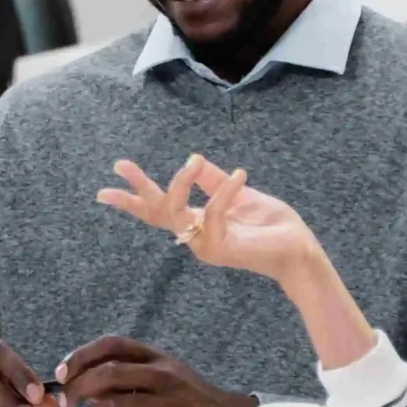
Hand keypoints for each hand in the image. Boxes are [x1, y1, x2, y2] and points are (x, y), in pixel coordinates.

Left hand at [54, 338, 251, 406]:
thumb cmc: (193, 402)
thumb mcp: (168, 377)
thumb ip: (132, 377)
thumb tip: (83, 385)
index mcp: (158, 359)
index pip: (113, 345)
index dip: (81, 355)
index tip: (62, 373)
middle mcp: (163, 377)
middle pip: (107, 374)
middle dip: (76, 389)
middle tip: (64, 405)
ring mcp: (168, 405)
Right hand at [98, 156, 318, 283]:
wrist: (299, 250)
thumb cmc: (273, 226)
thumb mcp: (239, 194)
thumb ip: (214, 180)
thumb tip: (193, 157)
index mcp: (198, 223)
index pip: (158, 211)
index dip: (133, 197)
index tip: (106, 184)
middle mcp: (195, 237)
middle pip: (156, 212)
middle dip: (136, 189)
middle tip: (119, 165)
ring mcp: (205, 245)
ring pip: (176, 212)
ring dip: (181, 184)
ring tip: (192, 162)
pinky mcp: (221, 248)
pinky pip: (213, 213)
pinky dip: (224, 191)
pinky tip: (239, 175)